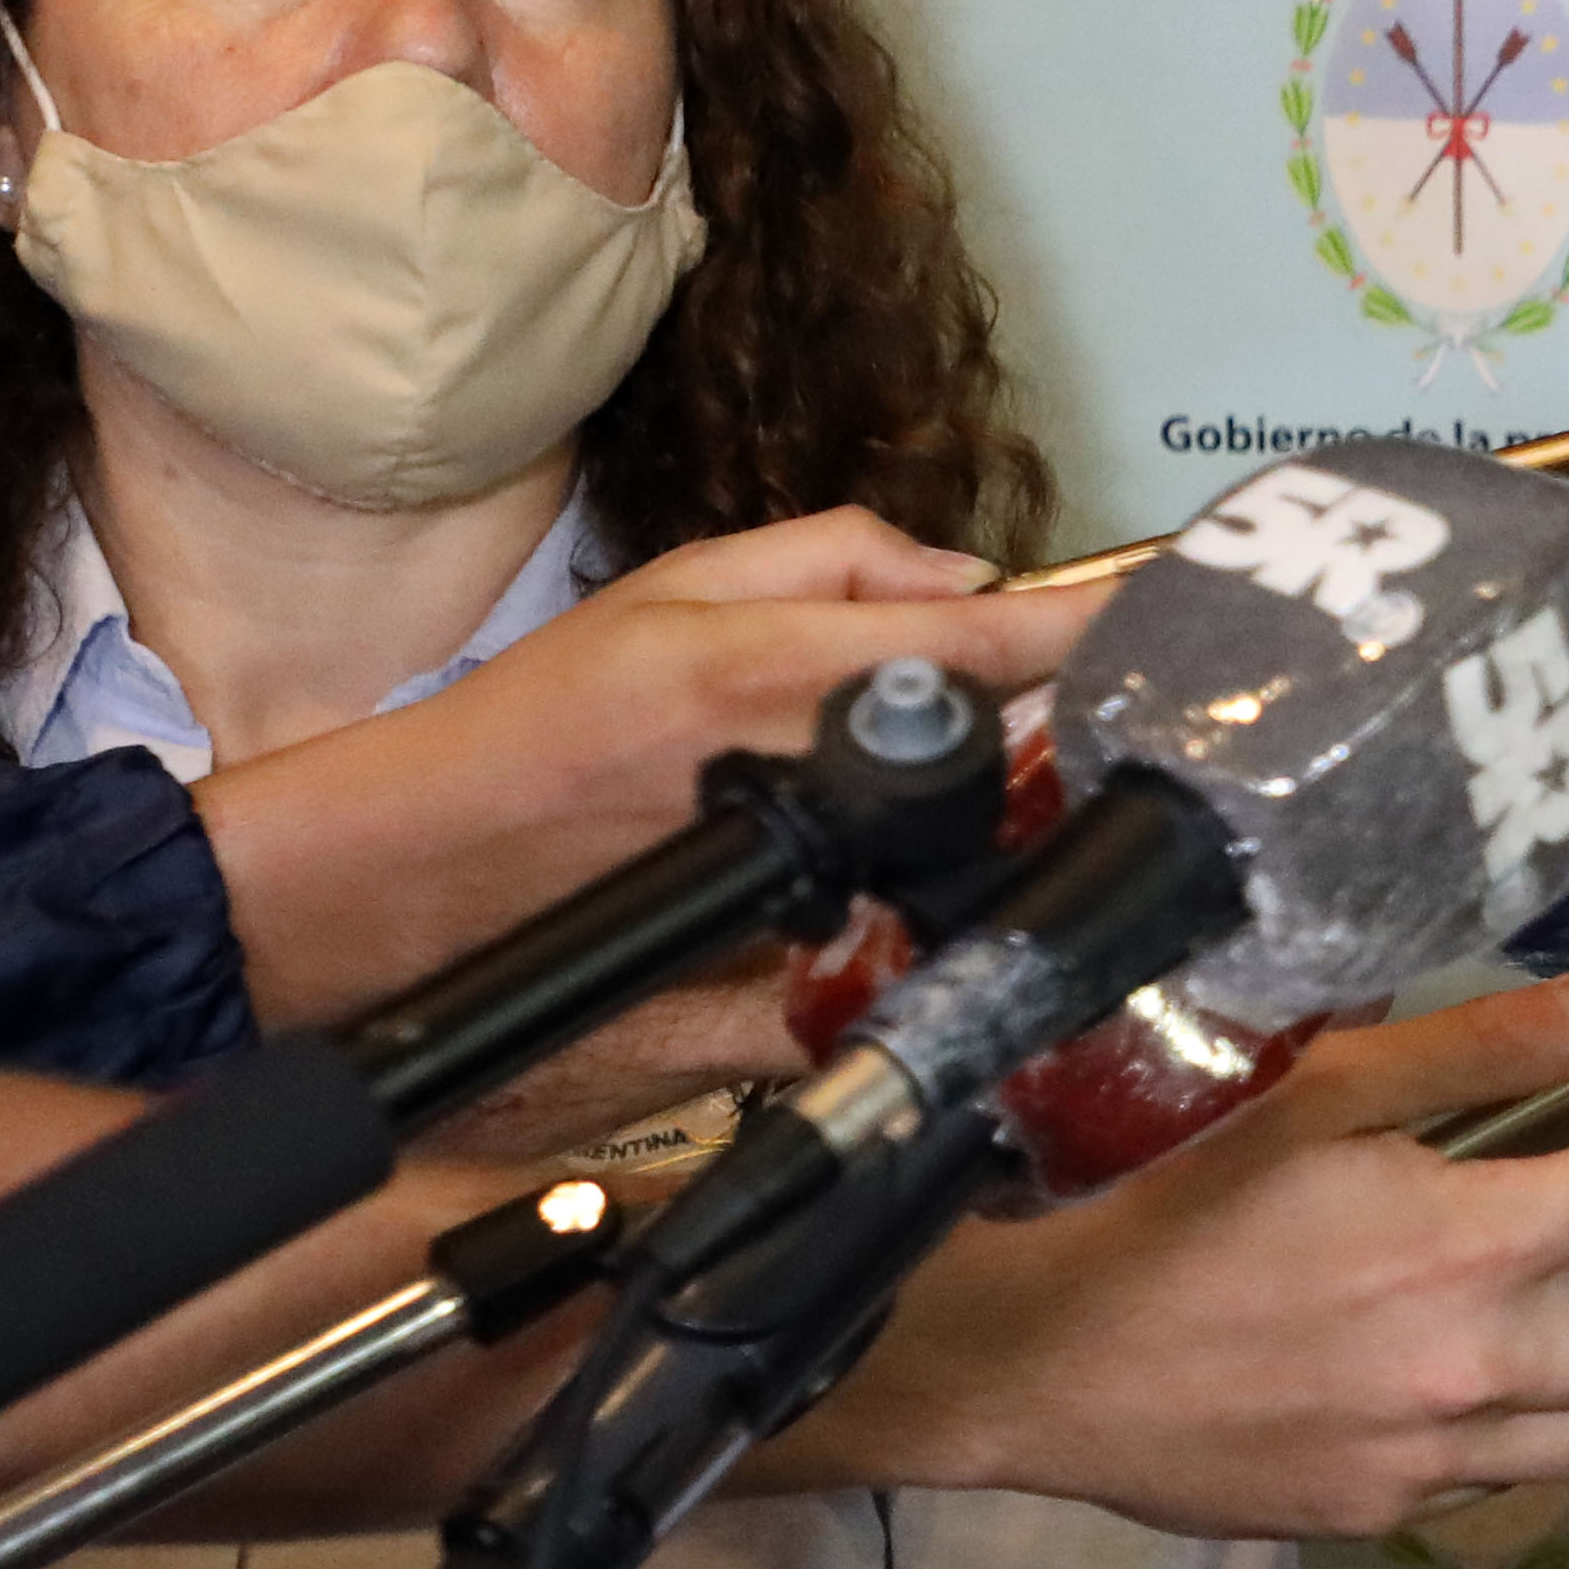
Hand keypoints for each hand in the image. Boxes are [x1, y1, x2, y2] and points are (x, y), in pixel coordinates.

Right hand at [194, 508, 1112, 1042]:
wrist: (394, 891)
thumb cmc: (521, 735)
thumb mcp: (663, 596)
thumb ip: (827, 560)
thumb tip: (966, 577)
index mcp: (768, 675)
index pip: (988, 641)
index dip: (1097, 628)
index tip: (1174, 612)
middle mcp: (796, 787)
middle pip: (1004, 764)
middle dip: (1059, 742)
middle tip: (1093, 725)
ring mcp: (793, 907)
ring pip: (966, 877)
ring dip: (1007, 848)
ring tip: (1016, 818)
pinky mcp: (773, 1008)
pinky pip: (897, 980)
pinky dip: (934, 950)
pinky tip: (935, 929)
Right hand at [802, 963, 1568, 1535]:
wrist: (1044, 1371)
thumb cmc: (1180, 1210)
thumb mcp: (1324, 1095)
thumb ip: (1486, 1049)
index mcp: (1473, 1245)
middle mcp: (1481, 1367)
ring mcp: (1440, 1459)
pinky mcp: (1391, 1517)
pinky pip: (1518, 1478)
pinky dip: (1542, 1421)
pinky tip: (1500, 1367)